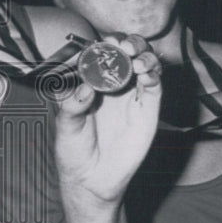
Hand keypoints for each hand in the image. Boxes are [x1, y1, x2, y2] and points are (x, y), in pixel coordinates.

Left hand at [54, 34, 161, 203]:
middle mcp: (114, 85)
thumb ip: (73, 106)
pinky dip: (153, 75)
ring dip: (144, 55)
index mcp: (92, 83)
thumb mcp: (66, 127)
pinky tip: (146, 75)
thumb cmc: (75, 151)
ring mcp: (132, 96)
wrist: (92, 180)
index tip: (106, 42)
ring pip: (145, 63)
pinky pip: (155, 86)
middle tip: (124, 45)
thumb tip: (86, 88)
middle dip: (129, 42)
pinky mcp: (147, 110)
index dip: (107, 43)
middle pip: (129, 52)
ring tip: (136, 60)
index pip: (103, 53)